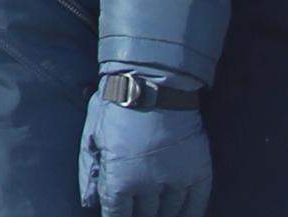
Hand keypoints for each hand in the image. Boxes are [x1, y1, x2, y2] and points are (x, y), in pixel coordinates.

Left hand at [80, 88, 212, 216]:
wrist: (154, 84)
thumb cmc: (116, 107)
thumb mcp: (92, 135)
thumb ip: (89, 172)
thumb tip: (88, 202)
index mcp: (120, 178)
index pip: (117, 214)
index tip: (117, 216)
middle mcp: (150, 186)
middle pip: (144, 215)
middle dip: (138, 215)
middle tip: (136, 208)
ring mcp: (177, 181)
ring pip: (169, 213)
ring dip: (161, 214)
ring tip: (155, 209)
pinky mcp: (199, 173)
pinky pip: (196, 206)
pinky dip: (188, 214)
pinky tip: (180, 214)